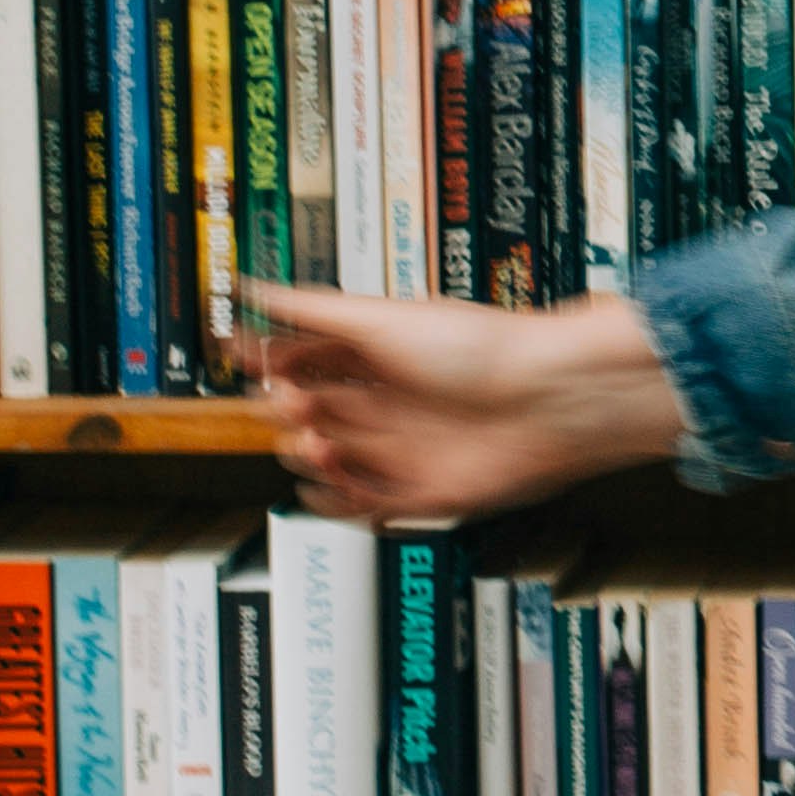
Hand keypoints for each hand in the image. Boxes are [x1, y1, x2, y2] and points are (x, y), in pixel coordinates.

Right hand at [251, 286, 688, 525]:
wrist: (550, 399)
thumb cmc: (483, 349)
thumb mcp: (385, 318)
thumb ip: (316, 310)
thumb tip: (257, 288)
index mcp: (382, 356)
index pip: (308, 362)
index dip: (273, 365)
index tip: (244, 363)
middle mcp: (392, 402)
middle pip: (313, 413)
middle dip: (288, 410)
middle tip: (292, 403)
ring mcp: (406, 448)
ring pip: (331, 461)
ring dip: (310, 455)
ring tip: (317, 440)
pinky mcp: (424, 494)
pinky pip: (366, 507)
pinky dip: (339, 502)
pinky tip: (328, 485)